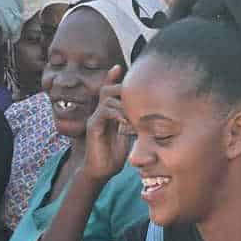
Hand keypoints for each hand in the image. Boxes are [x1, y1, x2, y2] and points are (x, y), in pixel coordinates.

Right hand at [83, 66, 131, 182]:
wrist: (100, 173)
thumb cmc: (114, 156)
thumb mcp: (127, 136)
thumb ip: (132, 123)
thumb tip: (147, 114)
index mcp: (107, 114)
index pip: (109, 91)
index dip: (113, 78)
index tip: (120, 67)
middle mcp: (98, 114)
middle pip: (107, 90)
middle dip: (121, 88)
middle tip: (136, 93)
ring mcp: (94, 120)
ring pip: (106, 99)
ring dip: (123, 103)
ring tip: (134, 113)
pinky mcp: (93, 128)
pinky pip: (104, 113)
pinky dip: (117, 114)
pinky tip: (126, 122)